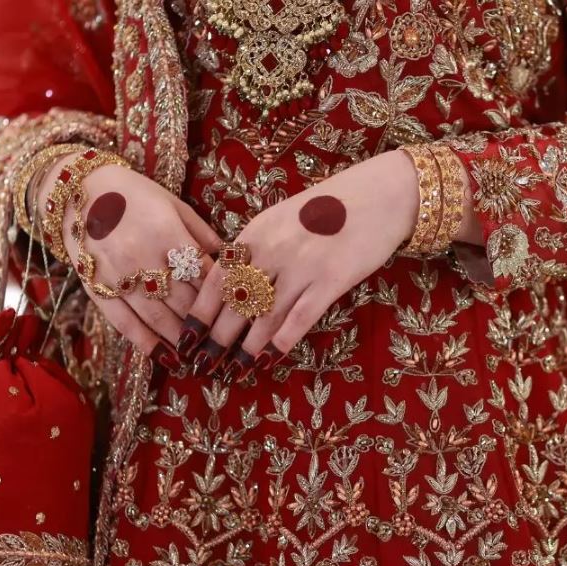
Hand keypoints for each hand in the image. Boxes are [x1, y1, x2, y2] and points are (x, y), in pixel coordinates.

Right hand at [33, 154, 223, 370]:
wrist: (76, 190)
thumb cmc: (132, 194)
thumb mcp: (172, 203)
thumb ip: (201, 231)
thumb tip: (231, 256)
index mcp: (167, 233)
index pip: (204, 273)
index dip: (222, 295)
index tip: (236, 311)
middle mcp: (144, 257)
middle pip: (184, 299)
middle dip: (206, 322)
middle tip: (224, 340)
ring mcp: (118, 276)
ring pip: (158, 316)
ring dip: (181, 338)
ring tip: (199, 355)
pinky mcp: (97, 288)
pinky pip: (123, 321)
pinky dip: (144, 341)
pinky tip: (162, 356)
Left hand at [178, 150, 420, 381]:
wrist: (380, 194)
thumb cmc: (330, 206)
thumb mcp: (282, 218)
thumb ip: (257, 247)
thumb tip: (232, 285)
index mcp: (256, 231)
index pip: (217, 278)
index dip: (200, 311)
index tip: (186, 336)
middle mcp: (274, 249)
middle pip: (236, 302)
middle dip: (216, 337)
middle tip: (203, 364)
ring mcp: (303, 266)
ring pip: (264, 316)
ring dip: (245, 348)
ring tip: (233, 369)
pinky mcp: (332, 281)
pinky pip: (300, 318)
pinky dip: (281, 342)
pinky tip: (269, 359)